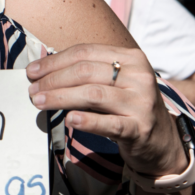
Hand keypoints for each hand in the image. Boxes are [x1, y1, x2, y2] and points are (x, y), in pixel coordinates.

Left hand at [26, 44, 187, 176]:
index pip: (85, 53)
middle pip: (86, 72)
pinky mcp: (141, 128)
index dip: (55, 61)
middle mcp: (139, 76)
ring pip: (93, 94)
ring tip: (39, 103)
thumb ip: (86, 73)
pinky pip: (110, 123)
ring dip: (61, 98)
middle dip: (53, 80)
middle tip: (32, 90)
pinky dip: (88, 121)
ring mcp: (142, 102)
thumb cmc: (127, 108)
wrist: (162, 142)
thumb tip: (42, 70)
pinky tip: (69, 120)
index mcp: (132, 58)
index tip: (32, 72)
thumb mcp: (114, 84)